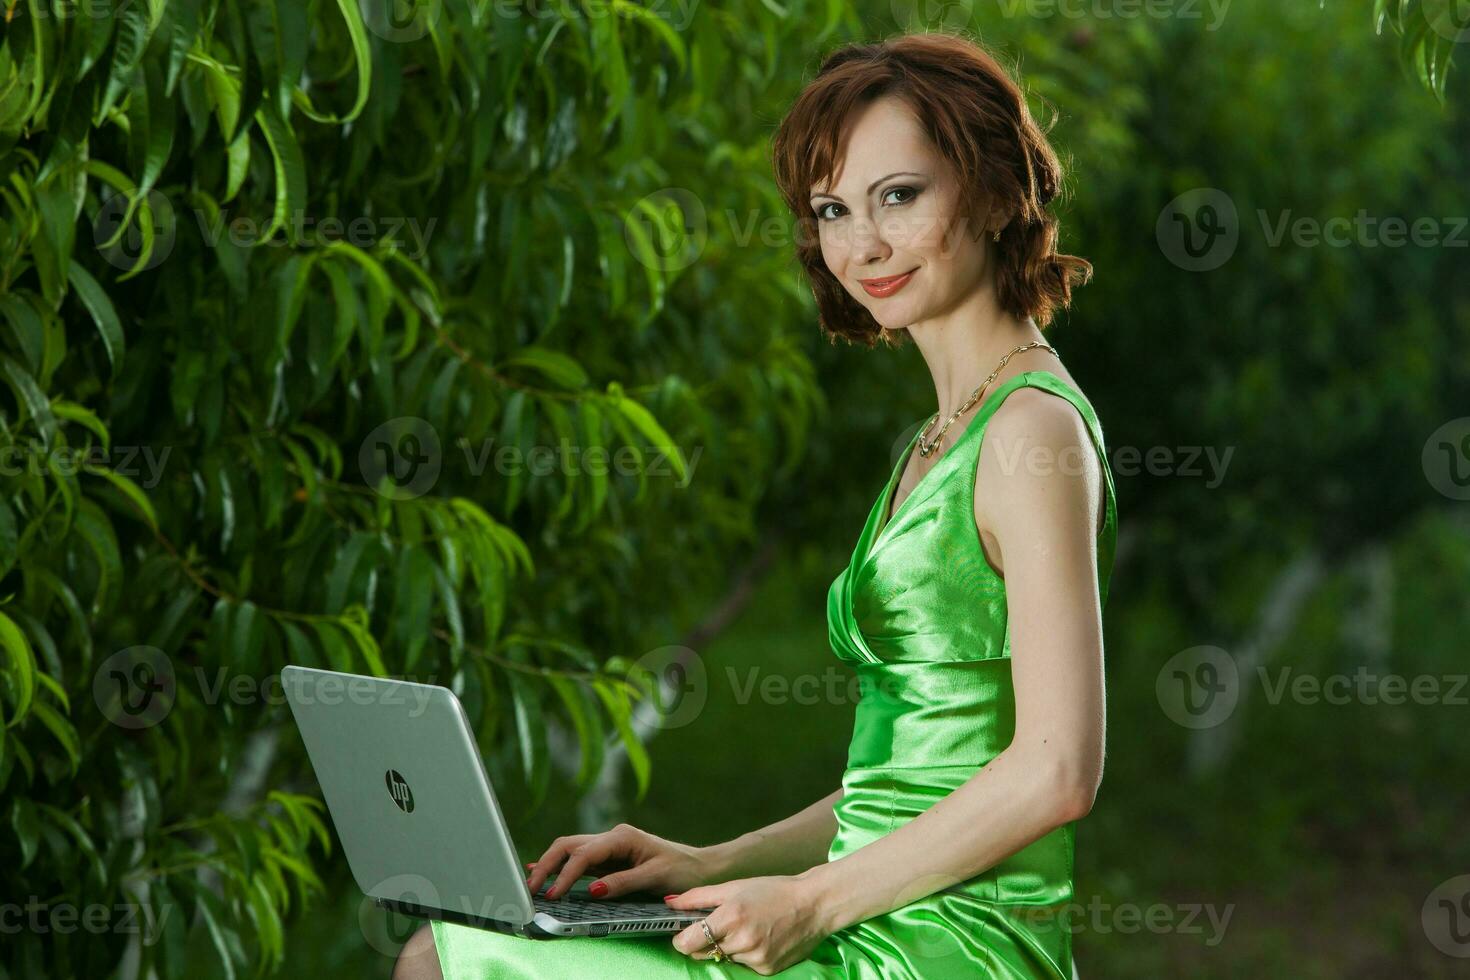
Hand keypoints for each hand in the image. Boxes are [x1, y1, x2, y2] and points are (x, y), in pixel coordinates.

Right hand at [525, 822, 723, 900]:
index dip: (565, 874)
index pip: (583, 853)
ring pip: (570, 851)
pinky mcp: (609, 859)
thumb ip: (622, 882)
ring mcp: (609, 847)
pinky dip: (561, 867)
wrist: (700, 867)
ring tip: (532, 884)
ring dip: (550, 865)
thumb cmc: (681, 870)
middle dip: (547, 864)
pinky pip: (579, 861)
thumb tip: (591, 889)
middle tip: (530, 888)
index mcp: (622, 837)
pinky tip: (543, 872)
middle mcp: (612, 837)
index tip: (552, 893)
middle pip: (568, 846)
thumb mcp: (654, 877)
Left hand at [665, 874, 830, 975]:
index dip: (681, 939)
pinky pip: (743, 965)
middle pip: (704, 952)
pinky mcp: (766, 969)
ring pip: (724, 958)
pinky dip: (746, 955)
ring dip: (728, 948)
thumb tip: (669, 903)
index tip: (683, 933)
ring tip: (747, 928)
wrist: (814, 905)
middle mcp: (742, 940)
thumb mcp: (734, 887)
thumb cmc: (773, 890)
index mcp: (731, 916)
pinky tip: (760, 939)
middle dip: (705, 941)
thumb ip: (698, 897)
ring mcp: (755, 957)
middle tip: (721, 926)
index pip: (689, 941)